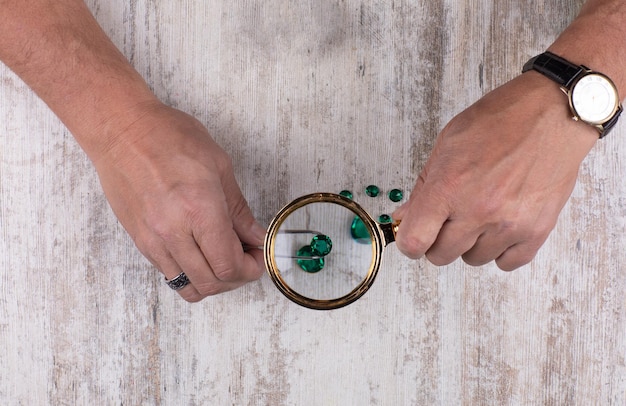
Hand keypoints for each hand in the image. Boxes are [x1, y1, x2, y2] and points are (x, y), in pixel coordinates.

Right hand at [93, 102, 265, 300]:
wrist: (120, 131)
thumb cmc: (167, 136)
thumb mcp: (218, 165)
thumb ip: (239, 210)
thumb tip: (256, 236)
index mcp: (198, 209)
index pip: (228, 265)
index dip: (250, 268)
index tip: (257, 257)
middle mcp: (173, 231)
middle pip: (211, 282)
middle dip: (237, 278)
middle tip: (246, 259)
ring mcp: (152, 239)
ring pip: (188, 287)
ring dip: (213, 281)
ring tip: (223, 259)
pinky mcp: (139, 241)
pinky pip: (169, 274)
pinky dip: (190, 274)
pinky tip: (200, 253)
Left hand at [393, 72, 597, 270]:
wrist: (552, 113)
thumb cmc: (500, 121)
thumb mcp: (448, 144)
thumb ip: (424, 186)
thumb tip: (405, 215)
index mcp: (449, 187)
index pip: (415, 240)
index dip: (409, 243)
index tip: (413, 237)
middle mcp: (478, 210)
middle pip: (441, 255)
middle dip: (438, 240)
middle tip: (448, 219)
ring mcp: (509, 224)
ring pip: (473, 259)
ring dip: (471, 243)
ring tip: (481, 213)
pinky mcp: (536, 231)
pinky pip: (507, 262)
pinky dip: (500, 249)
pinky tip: (500, 226)